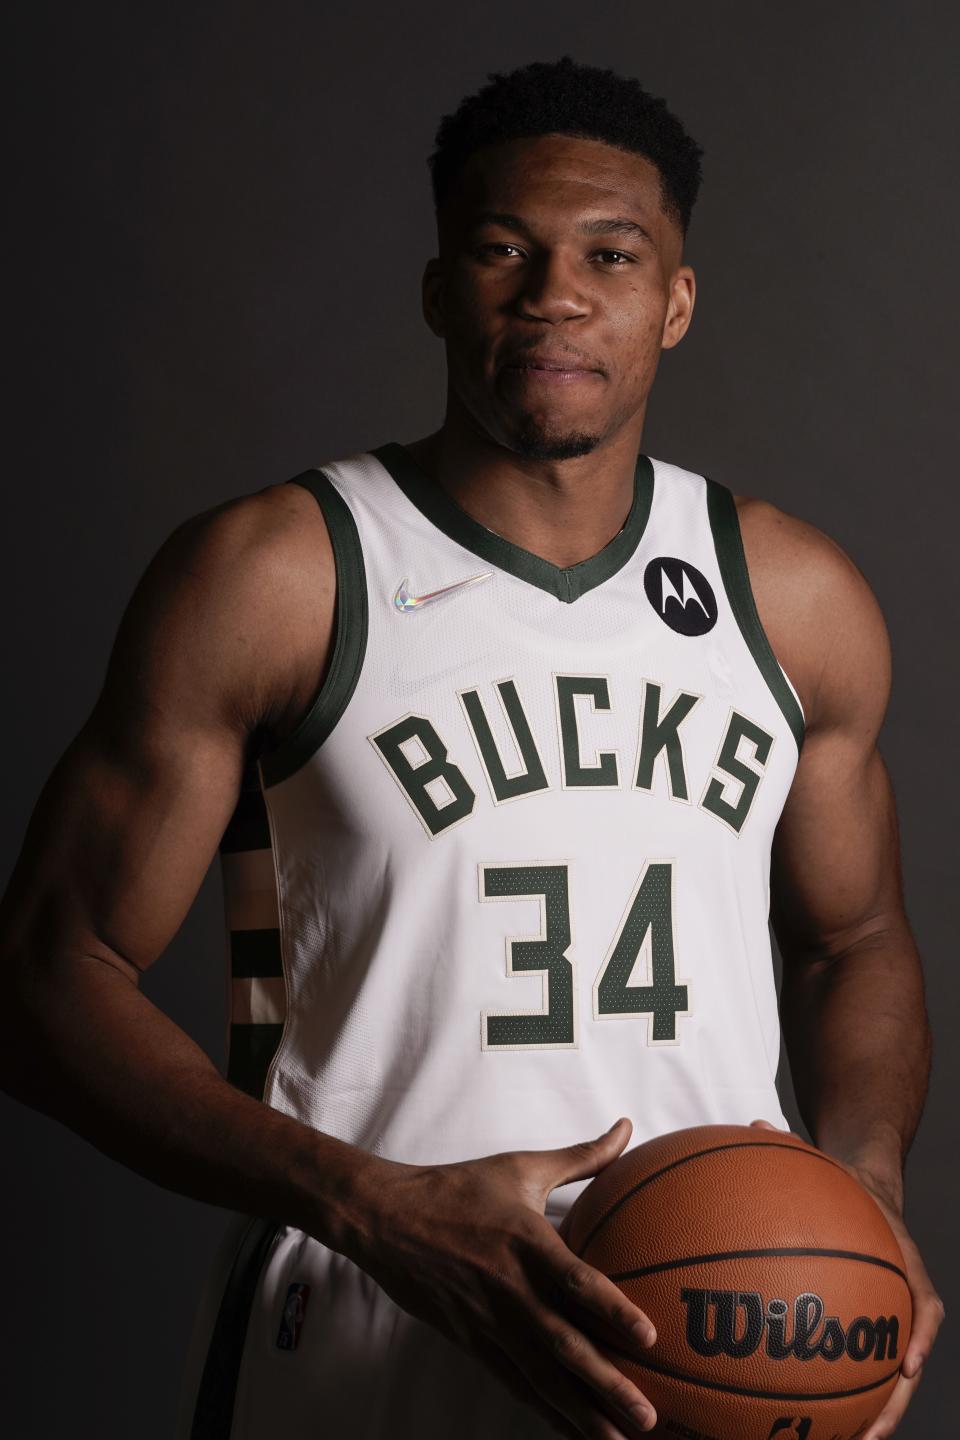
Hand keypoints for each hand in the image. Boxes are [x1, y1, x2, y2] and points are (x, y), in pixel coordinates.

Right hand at [343, 1116, 657, 1438]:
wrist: (386, 1218)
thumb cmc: (459, 1188)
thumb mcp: (521, 1166)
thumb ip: (581, 1156)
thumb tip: (626, 1127)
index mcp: (526, 1242)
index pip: (576, 1281)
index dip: (612, 1310)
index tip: (649, 1338)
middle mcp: (509, 1288)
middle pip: (564, 1345)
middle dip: (607, 1385)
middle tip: (649, 1416)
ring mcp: (488, 1321)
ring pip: (541, 1377)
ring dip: (581, 1412)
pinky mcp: (471, 1341)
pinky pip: (514, 1382)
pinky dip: (545, 1410)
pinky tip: (571, 1430)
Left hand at [750, 1119, 944, 1437]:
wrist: (866, 1192)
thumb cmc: (841, 1183)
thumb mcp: (825, 1164)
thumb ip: (791, 1149)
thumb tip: (754, 1123)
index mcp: (902, 1264)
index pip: (925, 1307)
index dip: (919, 1338)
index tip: (907, 1366)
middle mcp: (904, 1302)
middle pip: (908, 1364)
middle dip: (890, 1405)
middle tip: (865, 1439)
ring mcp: (890, 1322)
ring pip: (887, 1383)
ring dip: (866, 1417)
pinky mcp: (871, 1332)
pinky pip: (858, 1372)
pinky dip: (837, 1397)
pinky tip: (797, 1422)